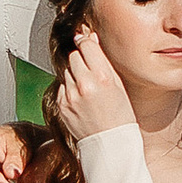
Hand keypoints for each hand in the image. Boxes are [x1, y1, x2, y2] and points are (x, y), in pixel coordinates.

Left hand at [47, 22, 133, 141]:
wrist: (110, 144)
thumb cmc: (120, 115)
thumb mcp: (118, 85)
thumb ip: (103, 61)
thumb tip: (90, 38)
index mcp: (102, 77)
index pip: (86, 45)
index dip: (86, 41)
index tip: (85, 40)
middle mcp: (84, 84)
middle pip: (74, 56)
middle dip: (81, 59)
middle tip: (91, 71)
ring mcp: (70, 96)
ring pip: (67, 71)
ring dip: (75, 75)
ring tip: (88, 90)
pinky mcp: (61, 105)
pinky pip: (62, 88)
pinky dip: (69, 90)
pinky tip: (81, 101)